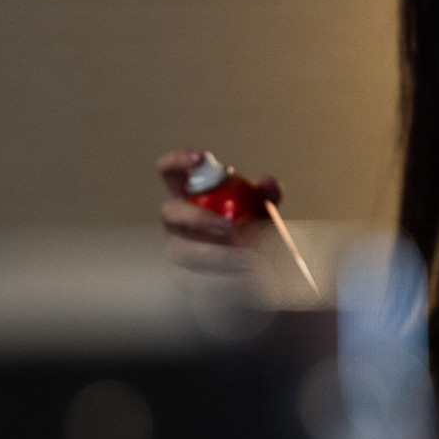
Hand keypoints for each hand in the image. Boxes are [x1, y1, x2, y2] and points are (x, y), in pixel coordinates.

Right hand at [156, 149, 281, 271]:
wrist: (255, 273)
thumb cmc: (252, 230)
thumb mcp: (263, 211)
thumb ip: (266, 195)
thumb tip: (268, 183)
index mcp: (188, 195)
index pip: (169, 171)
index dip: (178, 160)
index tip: (201, 158)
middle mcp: (176, 221)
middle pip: (170, 211)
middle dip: (198, 217)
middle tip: (231, 227)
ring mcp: (176, 249)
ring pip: (181, 250)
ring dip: (214, 253)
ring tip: (247, 260)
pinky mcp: (183, 278)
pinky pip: (192, 279)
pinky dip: (220, 278)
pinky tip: (243, 280)